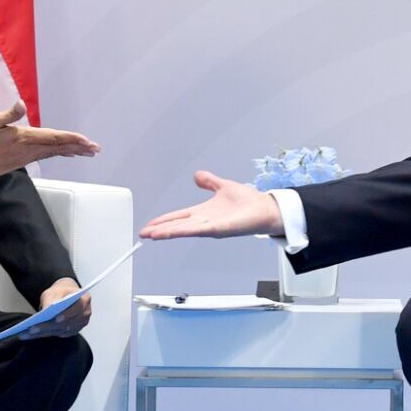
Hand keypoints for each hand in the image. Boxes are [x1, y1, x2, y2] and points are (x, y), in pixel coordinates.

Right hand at [0, 100, 99, 193]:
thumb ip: (8, 114)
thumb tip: (21, 104)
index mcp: (24, 138)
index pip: (53, 138)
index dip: (71, 139)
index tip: (86, 141)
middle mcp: (29, 149)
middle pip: (59, 147)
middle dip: (79, 147)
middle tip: (96, 149)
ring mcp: (27, 156)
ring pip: (55, 152)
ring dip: (73, 151)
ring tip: (88, 151)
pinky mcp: (24, 160)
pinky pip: (47, 155)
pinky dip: (60, 153)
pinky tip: (68, 154)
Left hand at [20, 277, 90, 339]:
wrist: (65, 295)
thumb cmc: (61, 292)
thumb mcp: (54, 291)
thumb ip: (50, 299)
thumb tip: (45, 311)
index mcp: (85, 299)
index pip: (78, 308)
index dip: (67, 314)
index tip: (56, 318)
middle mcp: (85, 314)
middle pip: (67, 323)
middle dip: (49, 326)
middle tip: (33, 328)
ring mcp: (79, 324)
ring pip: (60, 330)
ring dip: (44, 332)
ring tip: (28, 332)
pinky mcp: (72, 331)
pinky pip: (57, 334)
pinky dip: (44, 334)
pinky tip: (32, 334)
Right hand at [139, 171, 284, 239]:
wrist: (266, 208)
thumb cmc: (249, 202)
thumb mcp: (223, 186)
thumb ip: (209, 182)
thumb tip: (197, 175)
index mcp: (204, 213)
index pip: (179, 217)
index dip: (164, 221)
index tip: (150, 225)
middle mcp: (205, 221)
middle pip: (177, 226)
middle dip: (160, 230)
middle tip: (143, 234)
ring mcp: (212, 226)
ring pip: (184, 230)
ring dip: (167, 232)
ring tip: (152, 235)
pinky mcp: (220, 228)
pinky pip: (198, 230)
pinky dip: (184, 231)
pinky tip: (173, 232)